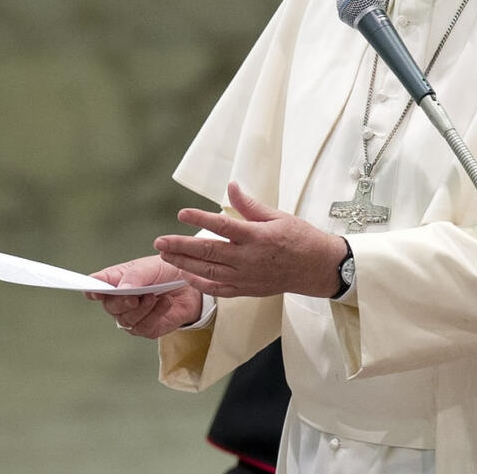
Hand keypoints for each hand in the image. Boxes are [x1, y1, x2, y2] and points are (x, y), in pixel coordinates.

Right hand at [85, 255, 202, 337]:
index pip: (95, 285)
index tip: (93, 291)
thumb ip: (136, 276)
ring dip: (141, 308)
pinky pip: (144, 327)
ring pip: (126, 320)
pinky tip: (165, 302)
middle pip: (110, 306)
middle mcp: (120, 300)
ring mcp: (132, 316)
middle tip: (135, 297)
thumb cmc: (167, 272)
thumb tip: (121, 290)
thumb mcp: (152, 266)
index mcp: (116, 280)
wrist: (191, 286)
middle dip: (122, 302)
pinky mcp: (147, 328)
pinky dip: (155, 314)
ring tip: (154, 296)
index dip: (90, 289)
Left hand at [154, 182, 345, 298]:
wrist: (317, 268)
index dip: (200, 219)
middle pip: (208, 252)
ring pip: (209, 272)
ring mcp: (246, 277)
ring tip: (166, 257)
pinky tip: (187, 276)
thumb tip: (232, 186)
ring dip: (185, 264)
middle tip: (160, 242)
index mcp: (257, 236)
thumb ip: (250, 205)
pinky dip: (201, 284)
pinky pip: (219, 290)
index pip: (222, 226)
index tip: (181, 214)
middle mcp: (248, 259)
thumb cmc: (300, 239)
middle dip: (181, 247)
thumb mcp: (277, 216)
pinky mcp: (247, 290)